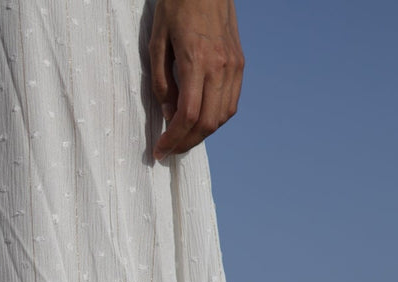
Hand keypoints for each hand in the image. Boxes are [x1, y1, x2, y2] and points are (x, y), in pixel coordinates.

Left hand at [149, 0, 243, 160]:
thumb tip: (168, 113)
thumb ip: (161, 82)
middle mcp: (220, 66)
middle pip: (207, 123)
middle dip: (186, 143)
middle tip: (171, 149)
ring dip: (202, 133)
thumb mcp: (157, 42)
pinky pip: (231, 103)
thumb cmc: (177, 5)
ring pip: (221, 117)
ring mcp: (233, 66)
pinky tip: (200, 119)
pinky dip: (215, 118)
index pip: (188, 115)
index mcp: (196, 60)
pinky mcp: (239, 63)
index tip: (160, 151)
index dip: (173, 139)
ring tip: (183, 136)